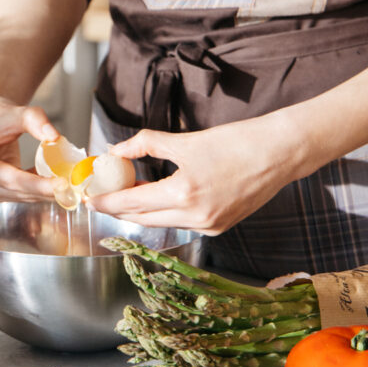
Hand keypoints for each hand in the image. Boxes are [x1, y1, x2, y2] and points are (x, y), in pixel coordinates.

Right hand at [0, 80, 57, 201]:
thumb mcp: (12, 112)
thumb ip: (34, 120)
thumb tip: (55, 136)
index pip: (10, 179)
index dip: (37, 184)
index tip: (61, 185)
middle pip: (16, 191)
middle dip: (46, 191)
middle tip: (73, 187)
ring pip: (19, 196)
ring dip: (43, 192)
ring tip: (68, 184)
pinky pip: (19, 194)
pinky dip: (37, 189)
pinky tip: (53, 181)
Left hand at [87, 117, 295, 233]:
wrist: (278, 153)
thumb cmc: (234, 142)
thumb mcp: (185, 140)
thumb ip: (147, 145)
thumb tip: (117, 150)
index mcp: (184, 193)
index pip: (133, 203)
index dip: (107, 201)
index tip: (89, 198)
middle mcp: (196, 217)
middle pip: (144, 218)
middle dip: (119, 208)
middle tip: (101, 196)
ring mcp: (210, 226)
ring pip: (163, 222)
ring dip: (142, 210)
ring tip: (125, 193)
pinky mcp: (220, 226)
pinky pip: (182, 222)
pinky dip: (165, 211)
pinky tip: (157, 197)